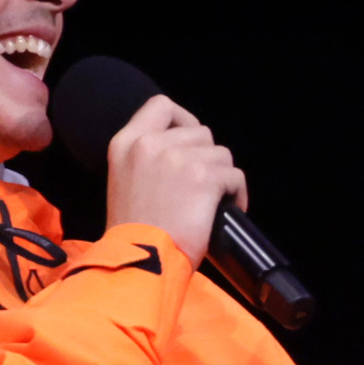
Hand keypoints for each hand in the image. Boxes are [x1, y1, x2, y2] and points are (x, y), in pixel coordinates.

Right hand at [105, 92, 247, 270]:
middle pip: (200, 132)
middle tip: (203, 185)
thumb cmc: (135, 232)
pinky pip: (235, 176)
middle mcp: (151, 144)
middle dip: (208, 157)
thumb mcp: (125, 181)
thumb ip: (147, 158)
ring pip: (221, 154)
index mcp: (126, 143)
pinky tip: (228, 210)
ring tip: (213, 201)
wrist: (140, 259)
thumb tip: (183, 152)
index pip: (161, 105)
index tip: (192, 142)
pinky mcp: (204, 177)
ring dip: (223, 177)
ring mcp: (178, 158)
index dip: (184, 119)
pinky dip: (238, 194)